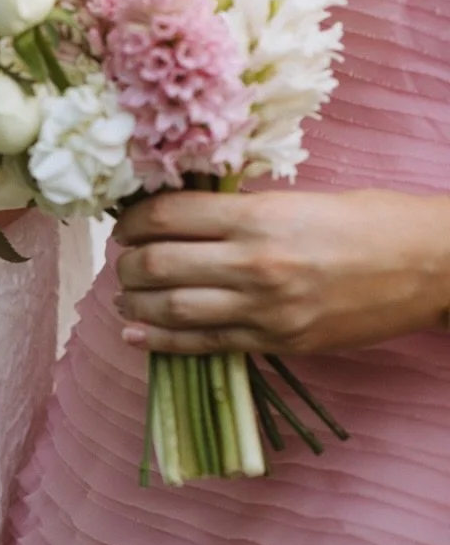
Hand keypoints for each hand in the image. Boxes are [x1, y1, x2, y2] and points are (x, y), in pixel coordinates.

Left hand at [115, 188, 449, 355]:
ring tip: (126, 295)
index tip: (126, 222)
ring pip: (170, 308)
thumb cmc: (372, 222)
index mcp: (259, 215)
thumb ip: (242, 212)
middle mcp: (253, 263)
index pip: (168, 216)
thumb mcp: (300, 199)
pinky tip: (136, 334)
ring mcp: (263, 309)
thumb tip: (185, 217)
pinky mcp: (275, 342)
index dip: (133, 220)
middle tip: (125, 259)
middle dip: (129, 262)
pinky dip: (160, 341)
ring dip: (136, 302)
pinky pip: (202, 345)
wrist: (431, 267)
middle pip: (157, 263)